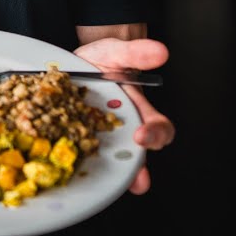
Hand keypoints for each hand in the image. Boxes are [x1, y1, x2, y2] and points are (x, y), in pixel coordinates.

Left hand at [73, 36, 174, 193]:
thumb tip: (160, 52)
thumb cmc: (103, 59)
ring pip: (111, 160)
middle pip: (137, 153)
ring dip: (113, 175)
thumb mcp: (117, 52)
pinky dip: (81, 162)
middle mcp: (122, 127)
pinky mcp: (78, 137)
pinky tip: (74, 167)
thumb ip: (136, 53)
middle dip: (138, 168)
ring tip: (111, 184)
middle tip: (137, 178)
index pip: (158, 127)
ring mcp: (100, 135)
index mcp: (138, 109)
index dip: (155, 134)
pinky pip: (81, 154)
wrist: (77, 59)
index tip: (143, 136)